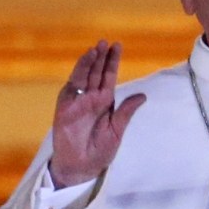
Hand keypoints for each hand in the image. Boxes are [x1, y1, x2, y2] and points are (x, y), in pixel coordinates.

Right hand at [49, 40, 145, 187]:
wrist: (82, 167)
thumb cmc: (100, 151)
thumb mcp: (117, 130)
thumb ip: (127, 112)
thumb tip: (143, 95)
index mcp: (104, 102)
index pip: (109, 76)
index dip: (112, 61)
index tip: (117, 46)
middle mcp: (90, 98)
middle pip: (96, 72)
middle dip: (101, 57)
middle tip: (106, 41)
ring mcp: (77, 101)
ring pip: (84, 76)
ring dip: (89, 62)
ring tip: (96, 48)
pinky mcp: (65, 107)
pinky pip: (71, 87)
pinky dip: (77, 74)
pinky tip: (83, 63)